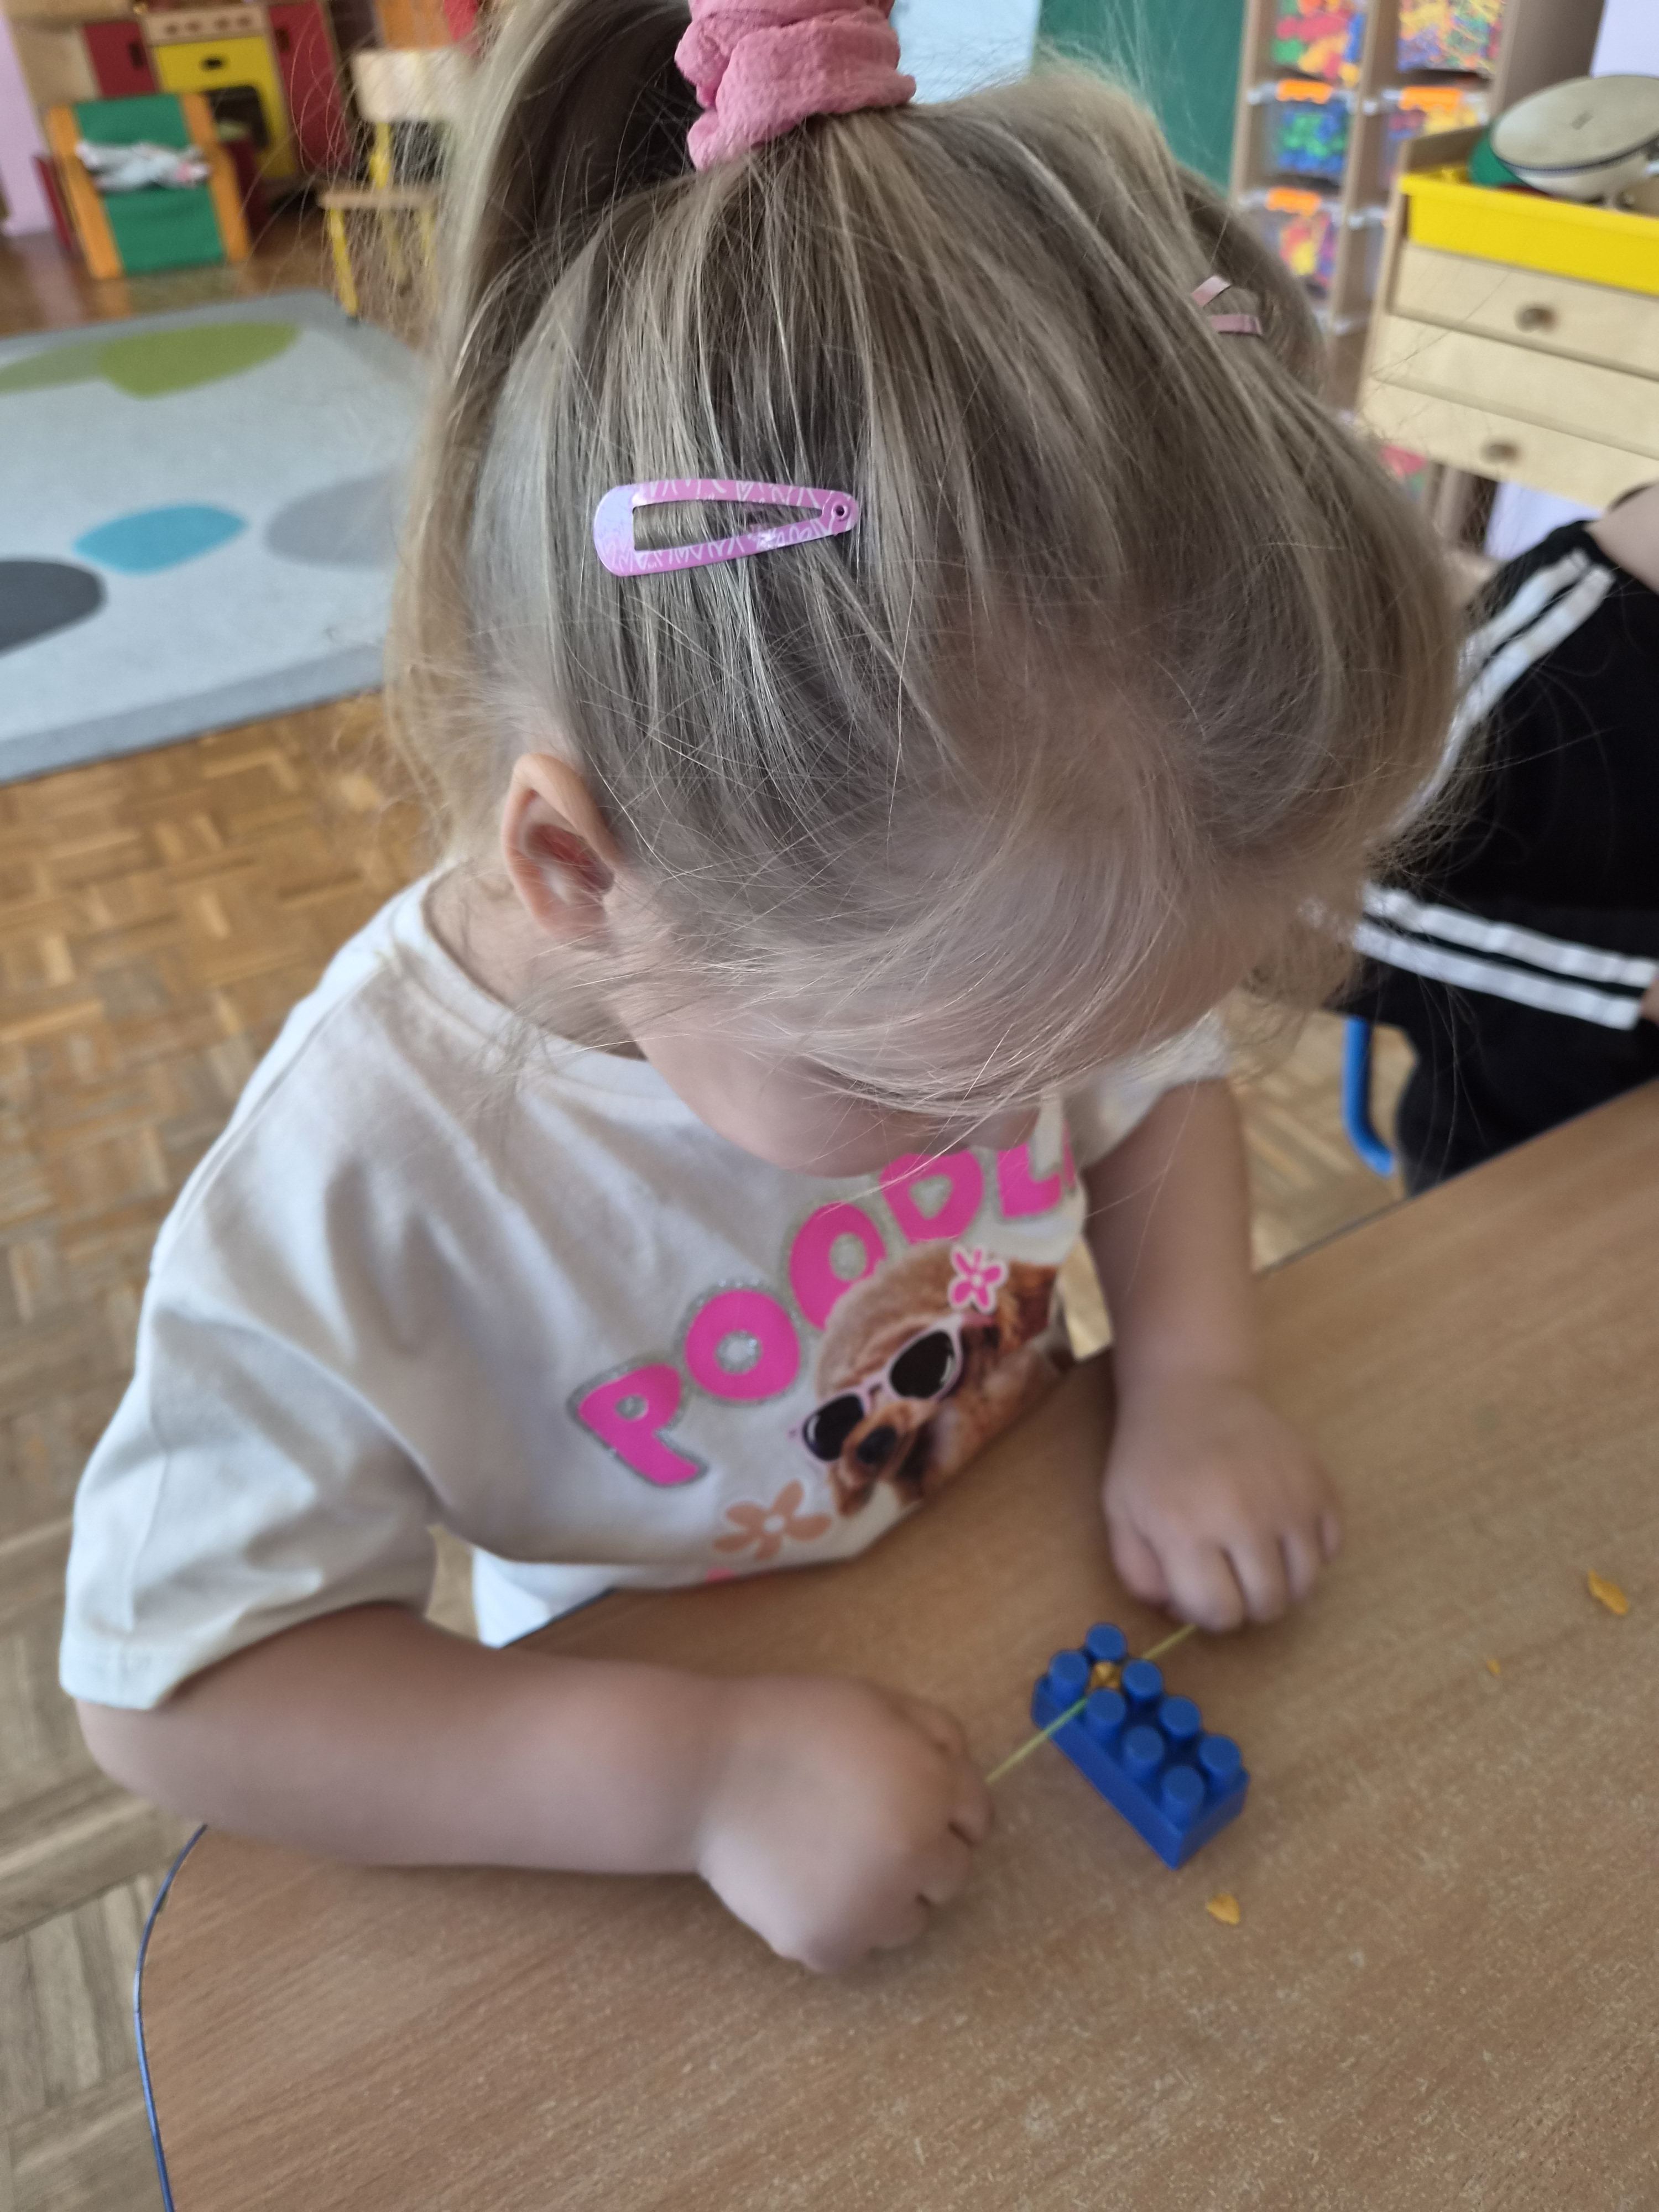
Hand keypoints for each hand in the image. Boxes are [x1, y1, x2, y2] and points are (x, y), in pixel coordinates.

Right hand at [694, 1675, 991, 1972]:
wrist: (706, 1769)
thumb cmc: (794, 1724)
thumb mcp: (879, 1702)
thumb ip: (939, 1737)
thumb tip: (963, 1780)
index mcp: (935, 1793)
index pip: (976, 1824)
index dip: (942, 1810)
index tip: (902, 1803)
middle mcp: (916, 1857)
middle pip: (949, 1878)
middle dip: (918, 1856)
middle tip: (861, 1831)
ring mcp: (872, 1909)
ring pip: (907, 1922)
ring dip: (884, 1898)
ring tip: (829, 1859)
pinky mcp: (828, 1946)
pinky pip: (855, 1949)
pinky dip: (837, 1926)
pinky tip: (803, 1886)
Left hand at [1102, 1373, 1340, 1630]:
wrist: (1193, 1389)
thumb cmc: (1152, 1456)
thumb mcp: (1121, 1514)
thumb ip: (1139, 1574)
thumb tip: (1179, 1614)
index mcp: (1186, 1527)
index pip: (1219, 1612)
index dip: (1209, 1614)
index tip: (1202, 1590)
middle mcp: (1243, 1515)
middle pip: (1268, 1604)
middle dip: (1247, 1606)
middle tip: (1232, 1578)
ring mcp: (1288, 1498)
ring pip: (1305, 1584)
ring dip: (1282, 1585)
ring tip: (1257, 1559)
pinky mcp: (1318, 1482)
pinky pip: (1331, 1547)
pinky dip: (1311, 1552)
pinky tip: (1281, 1532)